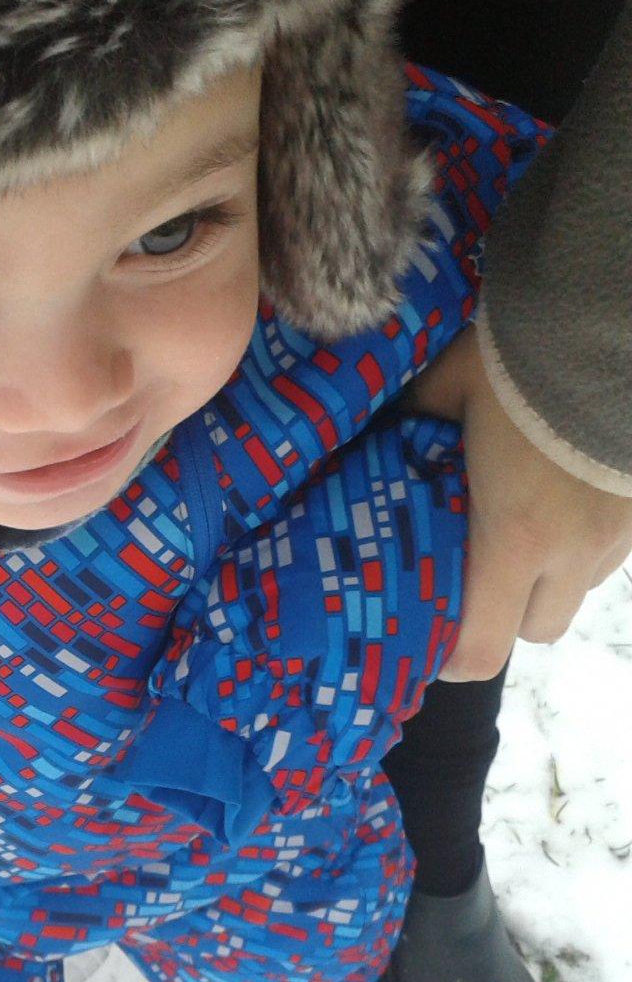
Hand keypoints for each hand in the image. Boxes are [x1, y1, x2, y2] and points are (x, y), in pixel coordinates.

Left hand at [412, 325, 631, 681]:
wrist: (611, 322)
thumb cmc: (521, 359)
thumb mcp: (446, 389)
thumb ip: (413, 424)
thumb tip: (374, 437)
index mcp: (511, 540)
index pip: (482, 648)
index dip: (453, 659)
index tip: (431, 642)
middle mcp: (571, 553)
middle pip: (536, 630)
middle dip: (503, 616)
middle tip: (473, 576)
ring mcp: (618, 534)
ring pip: (579, 592)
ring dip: (548, 579)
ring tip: (522, 531)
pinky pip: (613, 553)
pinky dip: (586, 544)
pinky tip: (564, 500)